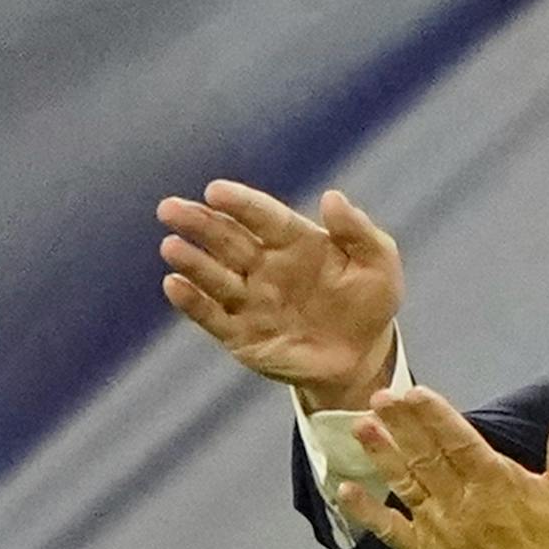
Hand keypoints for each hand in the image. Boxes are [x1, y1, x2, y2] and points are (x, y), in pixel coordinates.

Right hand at [155, 181, 402, 410]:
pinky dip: (192, 302)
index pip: (262, 216)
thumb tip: (332, 197)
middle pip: (227, 239)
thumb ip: (358, 232)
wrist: (362, 357)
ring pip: (215, 276)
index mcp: (294, 241)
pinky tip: (174, 285)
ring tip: (171, 247)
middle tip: (170, 208)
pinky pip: (212, 316)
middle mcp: (265, 266)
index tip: (215, 191)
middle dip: (199, 223)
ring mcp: (250, 300)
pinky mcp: (241, 335)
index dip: (240, 203)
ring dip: (192, 262)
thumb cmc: (370, 302)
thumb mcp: (379, 264)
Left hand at [339, 388, 548, 548]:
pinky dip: (366, 511)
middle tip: (379, 396)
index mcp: (497, 483)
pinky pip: (390, 531)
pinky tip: (344, 490)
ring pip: (405, 483)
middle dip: (401, 424)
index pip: (458, 439)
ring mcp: (440, 530)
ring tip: (360, 426)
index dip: (434, 415)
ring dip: (381, 454)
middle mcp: (462, 503)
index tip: (413, 392)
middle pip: (425, 455)